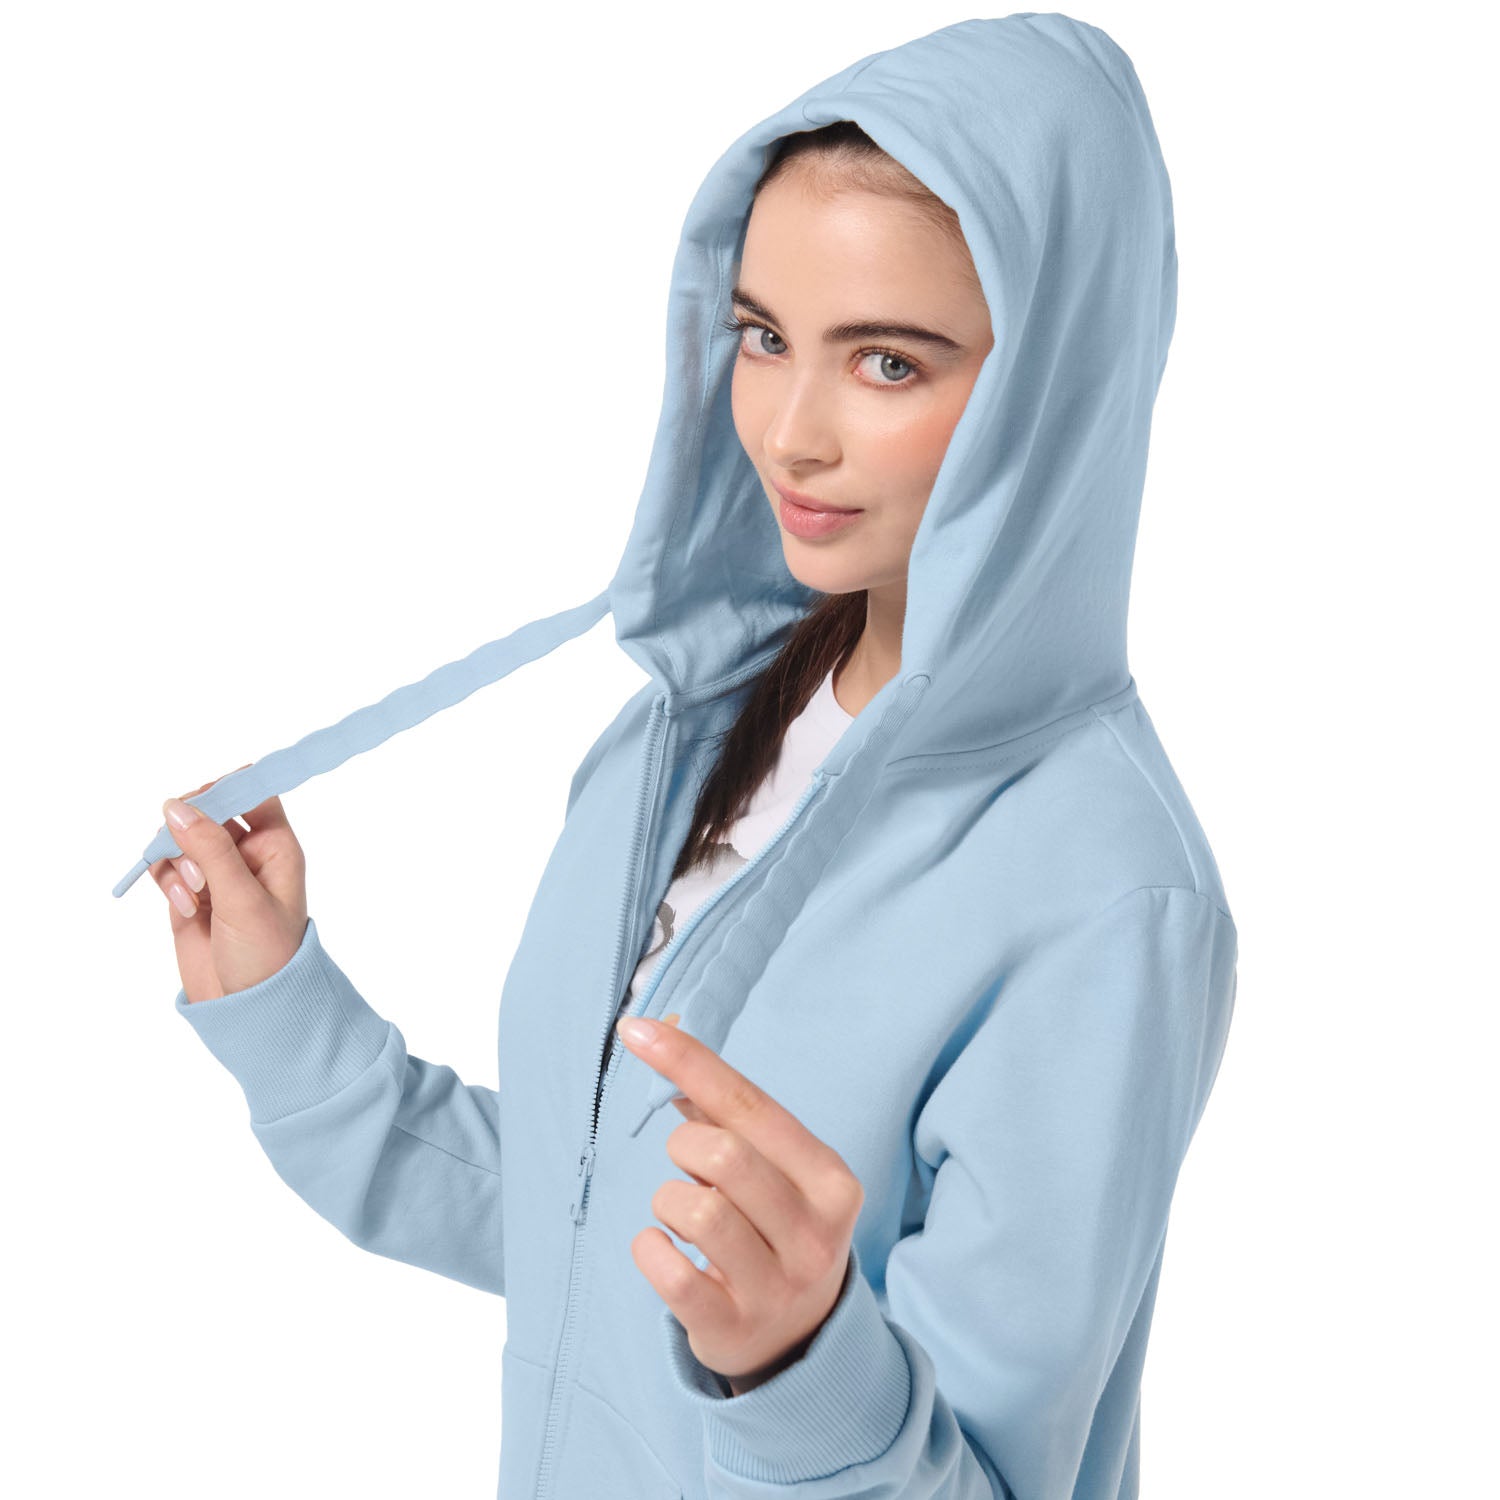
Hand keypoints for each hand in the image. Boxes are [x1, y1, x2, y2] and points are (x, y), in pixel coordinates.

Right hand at [147, 764, 308, 1003]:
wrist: (250, 1009)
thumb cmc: (266, 955)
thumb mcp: (242, 900)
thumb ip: (211, 851)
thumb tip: (177, 807)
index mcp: (276, 847)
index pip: (254, 792)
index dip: (227, 788)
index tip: (198, 802)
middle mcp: (247, 854)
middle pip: (209, 810)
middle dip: (191, 828)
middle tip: (191, 858)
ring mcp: (216, 873)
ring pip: (181, 837)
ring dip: (177, 858)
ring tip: (193, 893)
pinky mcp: (189, 893)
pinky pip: (166, 866)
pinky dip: (166, 879)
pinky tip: (184, 906)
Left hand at [616, 1012, 862, 1394]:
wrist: (800, 1339)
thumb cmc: (775, 1230)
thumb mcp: (772, 1171)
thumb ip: (723, 1109)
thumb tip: (666, 1032)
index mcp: (829, 1178)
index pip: (749, 1103)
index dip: (688, 1061)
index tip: (635, 1029)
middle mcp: (815, 1231)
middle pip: (723, 1154)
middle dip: (685, 1148)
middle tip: (690, 1168)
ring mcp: (778, 1285)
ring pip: (697, 1210)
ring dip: (668, 1201)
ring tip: (682, 1215)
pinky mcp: (734, 1326)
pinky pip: (671, 1273)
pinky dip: (650, 1250)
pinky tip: (662, 1250)